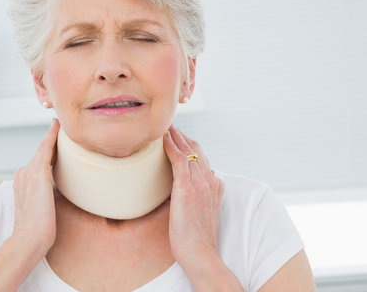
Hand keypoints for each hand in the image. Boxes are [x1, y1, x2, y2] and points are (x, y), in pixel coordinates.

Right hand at [12, 118, 59, 256]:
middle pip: (42, 152)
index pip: (39, 161)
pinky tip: (58, 125)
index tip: (56, 139)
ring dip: (54, 135)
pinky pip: (46, 147)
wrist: (30, 239)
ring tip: (64, 123)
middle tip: (63, 125)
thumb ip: (50, 194)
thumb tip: (67, 189)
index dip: (48, 150)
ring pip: (45, 148)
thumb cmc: (39, 229)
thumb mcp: (44, 206)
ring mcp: (28, 171)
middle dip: (53, 140)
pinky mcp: (38, 173)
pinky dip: (52, 135)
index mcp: (22, 181)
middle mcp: (23, 172)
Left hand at [163, 125, 224, 274]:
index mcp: (215, 185)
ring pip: (188, 150)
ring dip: (176, 135)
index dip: (189, 144)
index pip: (202, 157)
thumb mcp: (196, 212)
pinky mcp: (188, 188)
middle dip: (183, 135)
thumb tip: (174, 189)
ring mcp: (201, 183)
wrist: (201, 254)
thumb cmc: (194, 239)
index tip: (178, 135)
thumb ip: (190, 196)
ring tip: (164, 124)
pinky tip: (163, 138)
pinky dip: (171, 146)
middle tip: (169, 123)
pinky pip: (180, 159)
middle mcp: (211, 181)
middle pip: (196, 149)